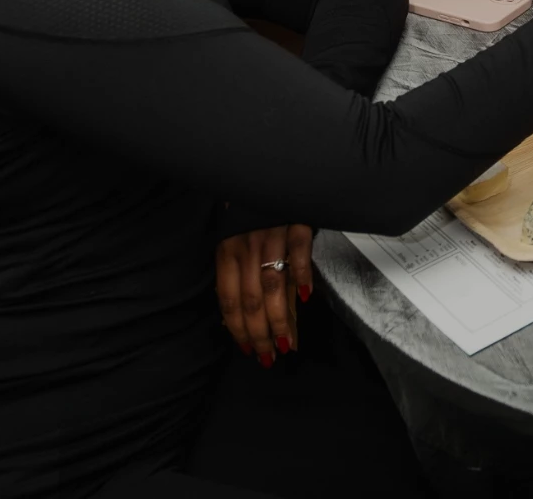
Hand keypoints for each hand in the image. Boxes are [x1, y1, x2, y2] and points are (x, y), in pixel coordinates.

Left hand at [216, 223, 312, 366]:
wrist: (267, 175)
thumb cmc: (250, 215)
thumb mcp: (234, 242)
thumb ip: (238, 275)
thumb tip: (240, 317)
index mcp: (227, 253)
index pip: (229, 300)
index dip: (237, 328)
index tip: (247, 349)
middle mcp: (246, 247)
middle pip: (251, 299)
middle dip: (259, 333)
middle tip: (269, 355)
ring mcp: (272, 236)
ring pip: (274, 285)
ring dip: (281, 318)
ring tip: (287, 341)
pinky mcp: (296, 225)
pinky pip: (299, 255)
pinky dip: (302, 277)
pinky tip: (306, 298)